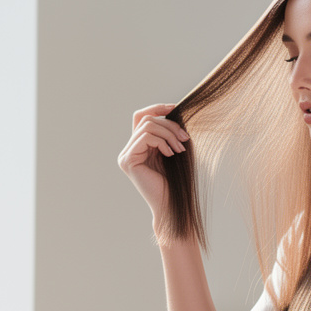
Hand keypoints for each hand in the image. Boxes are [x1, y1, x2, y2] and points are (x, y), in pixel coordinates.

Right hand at [117, 103, 189, 217]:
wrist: (173, 203)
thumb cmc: (177, 180)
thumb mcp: (174, 149)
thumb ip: (168, 131)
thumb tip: (172, 109)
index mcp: (138, 146)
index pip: (142, 117)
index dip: (157, 108)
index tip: (176, 107)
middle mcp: (129, 149)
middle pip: (146, 119)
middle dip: (169, 125)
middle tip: (185, 139)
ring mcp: (125, 155)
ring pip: (147, 126)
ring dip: (168, 134)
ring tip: (179, 149)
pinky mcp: (127, 160)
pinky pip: (145, 137)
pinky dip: (161, 142)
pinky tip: (170, 154)